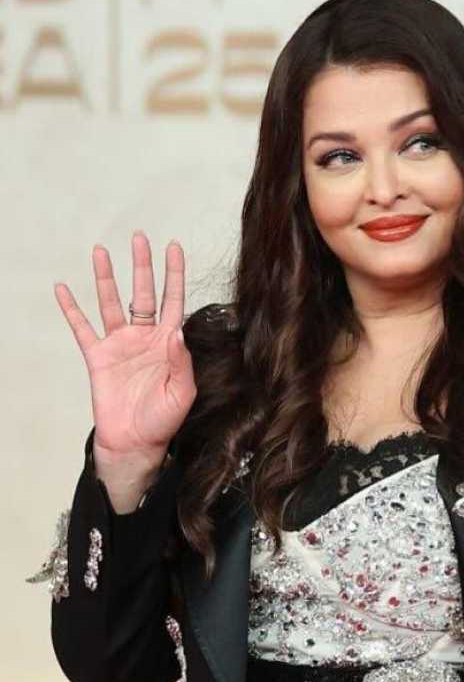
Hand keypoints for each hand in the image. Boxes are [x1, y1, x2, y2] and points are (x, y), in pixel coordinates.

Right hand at [54, 232, 195, 461]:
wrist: (135, 444)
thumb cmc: (162, 422)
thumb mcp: (181, 394)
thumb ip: (181, 362)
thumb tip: (176, 330)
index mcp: (167, 344)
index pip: (173, 302)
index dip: (174, 275)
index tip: (174, 248)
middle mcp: (143, 338)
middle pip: (143, 293)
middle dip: (142, 266)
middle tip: (139, 237)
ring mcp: (119, 345)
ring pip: (111, 303)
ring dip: (106, 278)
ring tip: (101, 251)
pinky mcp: (98, 356)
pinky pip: (81, 328)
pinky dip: (70, 309)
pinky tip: (62, 288)